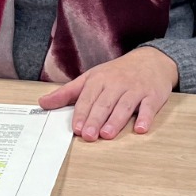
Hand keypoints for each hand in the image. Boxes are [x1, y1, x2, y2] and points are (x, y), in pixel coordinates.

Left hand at [37, 46, 178, 141]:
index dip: (82, 113)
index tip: (77, 128)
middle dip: (96, 119)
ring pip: (125, 105)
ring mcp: (135, 90)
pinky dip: (145, 117)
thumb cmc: (117, 72)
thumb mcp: (91, 78)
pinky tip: (140, 128)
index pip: (88, 97)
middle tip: (88, 135)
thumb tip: (43, 103)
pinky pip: (149, 107)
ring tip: (107, 134)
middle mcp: (117, 84)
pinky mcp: (153, 96)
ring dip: (116, 120)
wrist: (152, 60)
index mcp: (99, 79)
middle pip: (105, 103)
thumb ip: (67, 92)